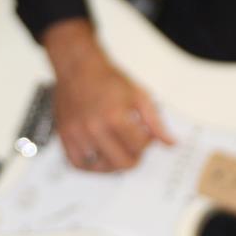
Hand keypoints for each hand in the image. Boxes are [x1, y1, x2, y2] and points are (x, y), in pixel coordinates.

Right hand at [42, 18, 173, 171]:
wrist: (78, 69)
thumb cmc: (108, 79)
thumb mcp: (139, 96)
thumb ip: (156, 122)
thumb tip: (170, 143)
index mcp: (115, 116)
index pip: (139, 146)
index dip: (147, 143)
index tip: (145, 135)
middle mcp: (94, 127)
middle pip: (122, 162)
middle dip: (134, 158)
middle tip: (134, 149)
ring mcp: (78, 133)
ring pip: (100, 166)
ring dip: (112, 163)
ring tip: (117, 153)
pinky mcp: (65, 136)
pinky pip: (77, 163)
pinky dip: (90, 166)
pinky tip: (98, 159)